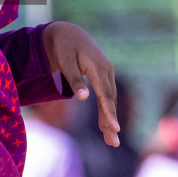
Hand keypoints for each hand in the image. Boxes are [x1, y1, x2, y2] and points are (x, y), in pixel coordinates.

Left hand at [43, 22, 120, 145]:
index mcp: (97, 67)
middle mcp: (107, 70)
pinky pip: (106, 96)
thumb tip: (84, 98)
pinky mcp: (104, 77)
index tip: (113, 128)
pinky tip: (105, 126)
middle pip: (110, 100)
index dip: (109, 112)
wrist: (69, 33)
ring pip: (110, 100)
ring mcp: (107, 73)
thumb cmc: (64, 47)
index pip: (105, 94)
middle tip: (113, 142)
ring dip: (110, 119)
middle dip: (111, 122)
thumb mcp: (65, 61)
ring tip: (111, 140)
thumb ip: (74, 79)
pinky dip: (106, 111)